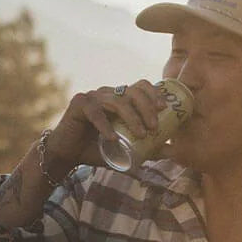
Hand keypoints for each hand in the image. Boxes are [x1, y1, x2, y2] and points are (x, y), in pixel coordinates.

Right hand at [44, 79, 166, 172]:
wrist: (68, 155)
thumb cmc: (98, 150)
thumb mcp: (127, 152)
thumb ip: (148, 150)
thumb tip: (173, 152)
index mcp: (120, 99)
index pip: (140, 87)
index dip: (154, 93)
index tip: (165, 108)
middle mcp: (107, 93)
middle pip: (132, 91)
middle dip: (147, 107)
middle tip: (155, 127)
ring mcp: (93, 97)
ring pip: (117, 101)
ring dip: (132, 117)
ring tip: (142, 135)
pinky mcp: (78, 104)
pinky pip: (95, 113)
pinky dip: (106, 126)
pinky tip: (114, 139)